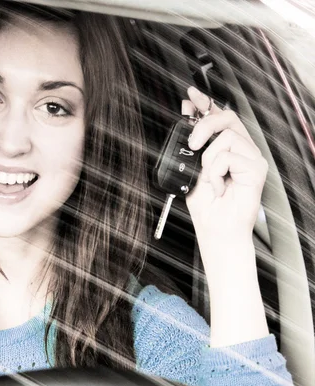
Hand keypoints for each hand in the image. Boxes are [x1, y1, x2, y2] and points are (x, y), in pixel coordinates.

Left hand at [182, 86, 268, 264]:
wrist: (216, 232)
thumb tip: (187, 115)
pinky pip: (229, 156)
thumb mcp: (192, 171)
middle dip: (204, 124)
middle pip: (227, 117)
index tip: (190, 96)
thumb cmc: (207, 208)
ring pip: (227, 136)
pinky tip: (218, 187)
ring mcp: (251, 159)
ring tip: (209, 180)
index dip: (205, 103)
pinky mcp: (256, 169)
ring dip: (209, 160)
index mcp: (226, 150)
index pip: (219, 118)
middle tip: (192, 144)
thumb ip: (192, 145)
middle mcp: (242, 151)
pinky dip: (216, 173)